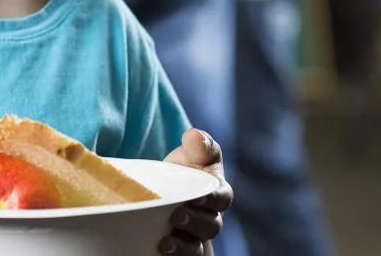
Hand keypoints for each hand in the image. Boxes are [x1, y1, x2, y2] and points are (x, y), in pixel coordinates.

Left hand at [161, 129, 232, 255]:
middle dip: (195, 222)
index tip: (197, 196)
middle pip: (210, 226)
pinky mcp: (180, 249)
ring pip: (197, 248)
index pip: (222, 198)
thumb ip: (199, 143)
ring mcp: (194, 237)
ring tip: (165, 243)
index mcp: (216, 193)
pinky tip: (157, 253)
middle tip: (176, 216)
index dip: (212, 199)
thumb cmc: (182, 170)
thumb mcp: (190, 153)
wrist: (159, 188)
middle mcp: (209, 219)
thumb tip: (195, 136)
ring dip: (184, 247)